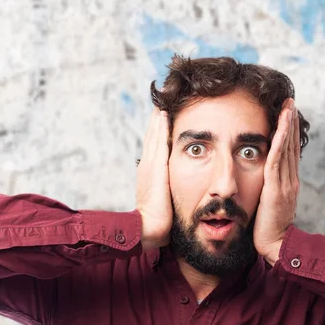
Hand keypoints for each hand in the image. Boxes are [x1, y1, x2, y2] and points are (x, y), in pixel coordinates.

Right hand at [136, 107, 172, 249]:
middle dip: (157, 117)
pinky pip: (157, 141)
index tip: (165, 113)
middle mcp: (148, 164)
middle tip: (161, 98)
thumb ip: (169, 187)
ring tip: (162, 98)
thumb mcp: (165, 198)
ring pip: (154, 134)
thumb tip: (177, 185)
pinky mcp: (155, 167)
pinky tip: (163, 113)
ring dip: (158, 116)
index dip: (159, 129)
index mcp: (151, 171)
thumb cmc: (159, 218)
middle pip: (152, 135)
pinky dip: (159, 126)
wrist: (148, 226)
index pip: (155, 145)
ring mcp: (149, 164)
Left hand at [253, 98, 300, 264]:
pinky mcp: (277, 189)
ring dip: (287, 125)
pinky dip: (280, 142)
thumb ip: (265, 190)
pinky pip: (278, 161)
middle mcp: (290, 179)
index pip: (288, 151)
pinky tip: (280, 127)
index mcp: (287, 182)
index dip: (287, 131)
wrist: (276, 245)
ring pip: (287, 148)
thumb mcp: (266, 204)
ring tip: (287, 105)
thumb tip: (256, 181)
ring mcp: (286, 183)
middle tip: (289, 100)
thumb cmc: (267, 228)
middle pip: (290, 144)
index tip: (286, 113)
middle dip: (290, 121)